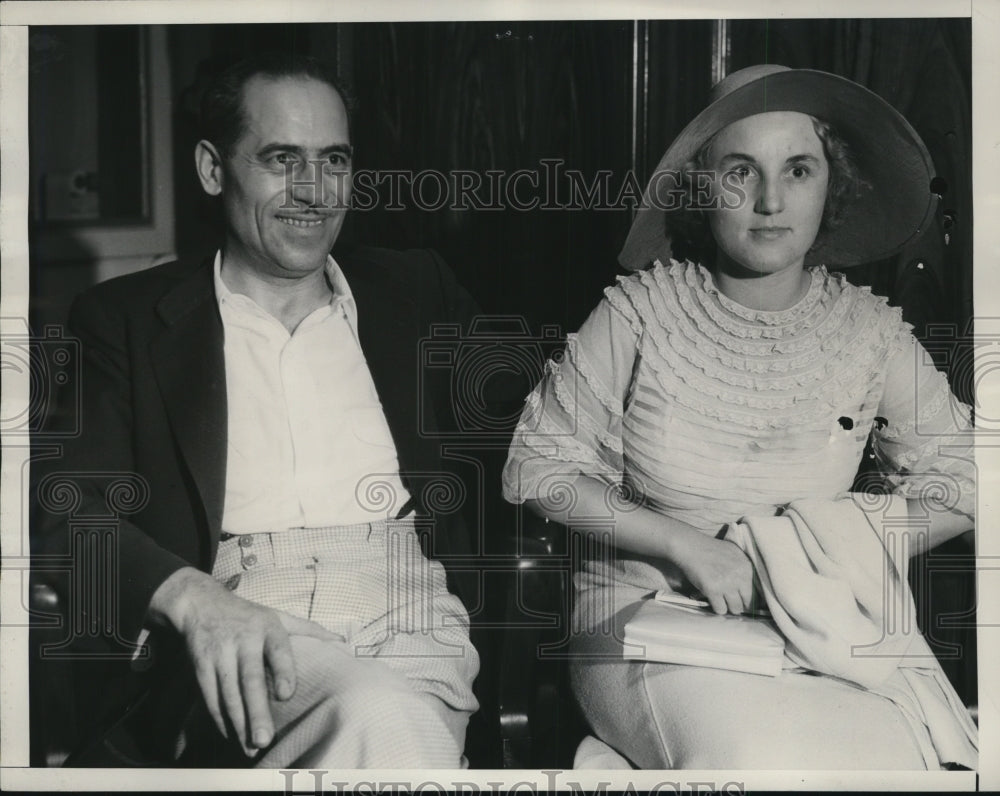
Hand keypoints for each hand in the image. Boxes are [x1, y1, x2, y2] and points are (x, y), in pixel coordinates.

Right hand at [147, 567, 341, 753]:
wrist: (201, 603)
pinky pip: (210, 696)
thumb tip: (342, 642)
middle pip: (250, 679)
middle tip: (265, 740)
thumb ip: (308, 630)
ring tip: (250, 748)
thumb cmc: (249, 616)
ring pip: (228, 693)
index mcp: (267, 628)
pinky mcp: (200, 665)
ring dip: (238, 723)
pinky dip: (220, 718)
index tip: (286, 694)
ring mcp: (220, 653)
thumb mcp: (278, 616)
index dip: (283, 670)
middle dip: (256, 711)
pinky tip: (231, 736)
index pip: (278, 649)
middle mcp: (243, 640)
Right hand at [677, 535, 754, 615]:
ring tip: (722, 601)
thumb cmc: (711, 550)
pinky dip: (717, 608)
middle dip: (739, 604)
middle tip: (731, 602)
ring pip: (735, 608)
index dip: (748, 599)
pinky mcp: (713, 590)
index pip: (756, 593)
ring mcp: (726, 584)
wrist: (691, 547)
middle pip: (747, 603)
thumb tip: (750, 589)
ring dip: (728, 607)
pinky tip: (713, 600)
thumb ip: (744, 569)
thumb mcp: (734, 554)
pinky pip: (721, 609)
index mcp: (747, 567)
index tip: (743, 601)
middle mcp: (739, 577)